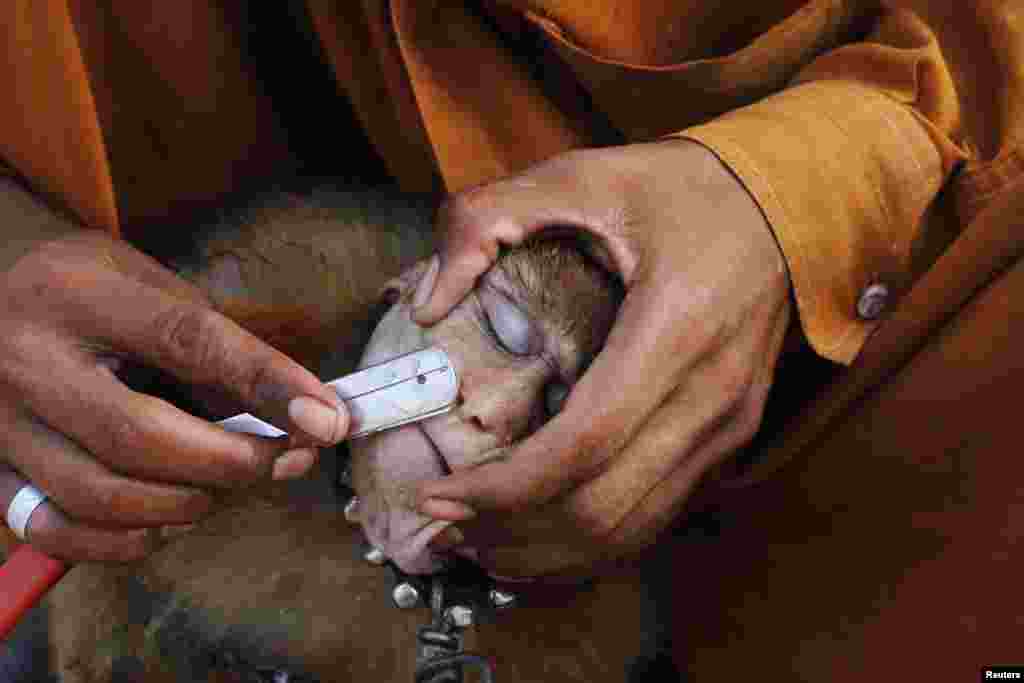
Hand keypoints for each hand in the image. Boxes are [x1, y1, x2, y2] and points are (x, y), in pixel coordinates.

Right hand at [0, 181, 347, 561]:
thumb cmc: (94, 293)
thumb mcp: (155, 288)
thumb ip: (218, 350)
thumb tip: (304, 417)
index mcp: (79, 295)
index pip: (188, 342)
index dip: (268, 385)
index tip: (327, 419)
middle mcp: (27, 360)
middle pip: (140, 436)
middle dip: (232, 463)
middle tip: (286, 461)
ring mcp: (1, 423)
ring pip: (101, 495)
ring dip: (188, 504)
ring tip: (228, 483)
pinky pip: (60, 532)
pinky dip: (127, 541)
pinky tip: (167, 520)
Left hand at [413, 140, 791, 577]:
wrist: (789, 208)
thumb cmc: (684, 191)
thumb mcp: (581, 174)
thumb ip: (487, 217)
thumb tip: (426, 301)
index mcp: (676, 329)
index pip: (583, 445)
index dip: (504, 487)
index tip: (438, 494)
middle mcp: (711, 396)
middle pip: (602, 507)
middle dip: (512, 532)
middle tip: (443, 526)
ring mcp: (728, 428)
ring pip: (631, 529)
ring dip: (548, 551)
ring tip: (479, 543)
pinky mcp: (728, 441)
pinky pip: (657, 517)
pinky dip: (593, 544)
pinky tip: (540, 538)